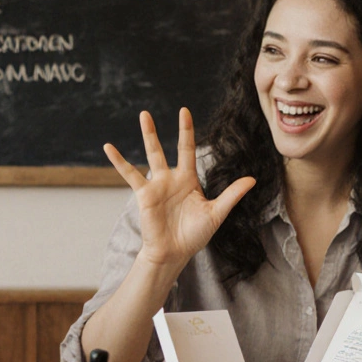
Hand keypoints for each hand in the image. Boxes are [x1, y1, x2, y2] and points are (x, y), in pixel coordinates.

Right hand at [104, 109, 254, 269]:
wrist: (174, 252)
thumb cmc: (194, 235)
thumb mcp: (216, 213)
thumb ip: (232, 195)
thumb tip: (252, 180)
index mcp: (188, 180)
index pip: (188, 149)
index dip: (187, 131)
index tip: (185, 112)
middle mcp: (172, 178)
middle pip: (169, 147)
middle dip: (170, 129)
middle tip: (172, 108)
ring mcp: (157, 184)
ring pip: (152, 154)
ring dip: (148, 134)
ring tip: (144, 115)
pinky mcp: (144, 194)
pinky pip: (130, 173)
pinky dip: (119, 161)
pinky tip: (108, 148)